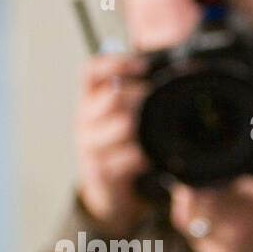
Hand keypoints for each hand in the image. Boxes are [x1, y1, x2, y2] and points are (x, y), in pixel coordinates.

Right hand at [75, 52, 151, 235]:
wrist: (108, 188)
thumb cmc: (120, 145)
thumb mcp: (122, 116)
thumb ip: (134, 92)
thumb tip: (168, 68)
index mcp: (89, 100)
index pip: (90, 72)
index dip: (115, 63)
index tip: (144, 64)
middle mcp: (84, 120)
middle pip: (113, 95)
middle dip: (142, 96)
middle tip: (161, 102)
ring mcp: (89, 147)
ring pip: (123, 124)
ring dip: (144, 127)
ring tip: (154, 132)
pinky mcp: (98, 171)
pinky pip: (128, 156)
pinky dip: (142, 156)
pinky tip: (148, 158)